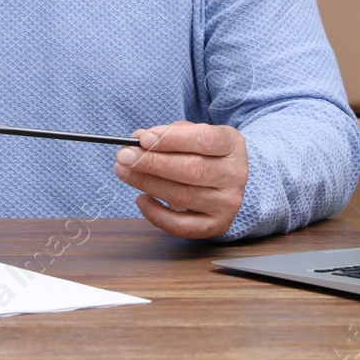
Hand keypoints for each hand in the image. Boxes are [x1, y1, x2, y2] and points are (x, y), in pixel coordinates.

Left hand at [114, 120, 247, 238]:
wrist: (225, 179)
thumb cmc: (203, 153)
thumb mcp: (191, 134)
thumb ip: (167, 134)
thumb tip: (139, 139)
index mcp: (232, 144)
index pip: (205, 140)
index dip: (172, 139)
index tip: (143, 139)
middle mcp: (234, 174)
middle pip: (192, 170)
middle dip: (152, 163)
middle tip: (124, 157)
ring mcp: (227, 203)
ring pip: (183, 196)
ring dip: (148, 184)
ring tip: (124, 172)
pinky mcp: (216, 225)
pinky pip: (181, 226)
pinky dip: (156, 214)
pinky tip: (141, 199)